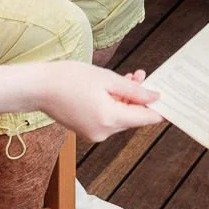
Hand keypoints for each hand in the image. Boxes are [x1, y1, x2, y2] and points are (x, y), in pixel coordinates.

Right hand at [35, 62, 161, 142]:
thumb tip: (155, 98)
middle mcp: (104, 132)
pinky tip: (110, 88)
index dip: (159, 108)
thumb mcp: (106, 79)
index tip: (170, 100)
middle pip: (132, 117)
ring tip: (125, 77)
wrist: (38, 87)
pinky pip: (107, 118)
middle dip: (138, 97)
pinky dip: (112, 105)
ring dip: (125, 99)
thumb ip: (133, 90)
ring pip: (120, 117)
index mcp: (110, 119)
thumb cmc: (69, 78)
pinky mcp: (86, 131)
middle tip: (140, 75)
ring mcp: (94, 134)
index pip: (145, 119)